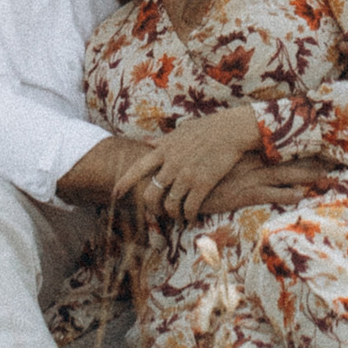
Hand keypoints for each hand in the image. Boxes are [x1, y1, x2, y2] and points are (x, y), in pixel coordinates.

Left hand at [132, 102, 264, 221]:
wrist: (231, 130)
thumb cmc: (207, 128)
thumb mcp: (180, 131)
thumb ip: (161, 141)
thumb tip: (145, 143)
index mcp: (164, 150)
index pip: (137, 169)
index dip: (124, 183)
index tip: (115, 194)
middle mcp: (172, 164)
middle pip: (151, 194)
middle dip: (152, 208)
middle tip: (157, 213)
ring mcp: (187, 175)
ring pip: (170, 205)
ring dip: (172, 215)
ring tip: (177, 218)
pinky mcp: (203, 183)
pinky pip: (190, 208)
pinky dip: (189, 217)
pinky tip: (191, 219)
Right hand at [192, 157, 326, 219]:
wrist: (185, 182)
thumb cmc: (197, 171)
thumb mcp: (213, 159)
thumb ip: (224, 152)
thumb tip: (227, 145)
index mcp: (248, 153)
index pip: (278, 146)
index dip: (299, 145)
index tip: (320, 142)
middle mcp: (253, 162)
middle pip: (288, 160)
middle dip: (312, 161)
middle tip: (334, 160)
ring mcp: (250, 177)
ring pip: (286, 175)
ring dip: (308, 177)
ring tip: (328, 177)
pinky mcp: (245, 193)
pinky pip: (270, 194)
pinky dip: (286, 195)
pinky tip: (301, 195)